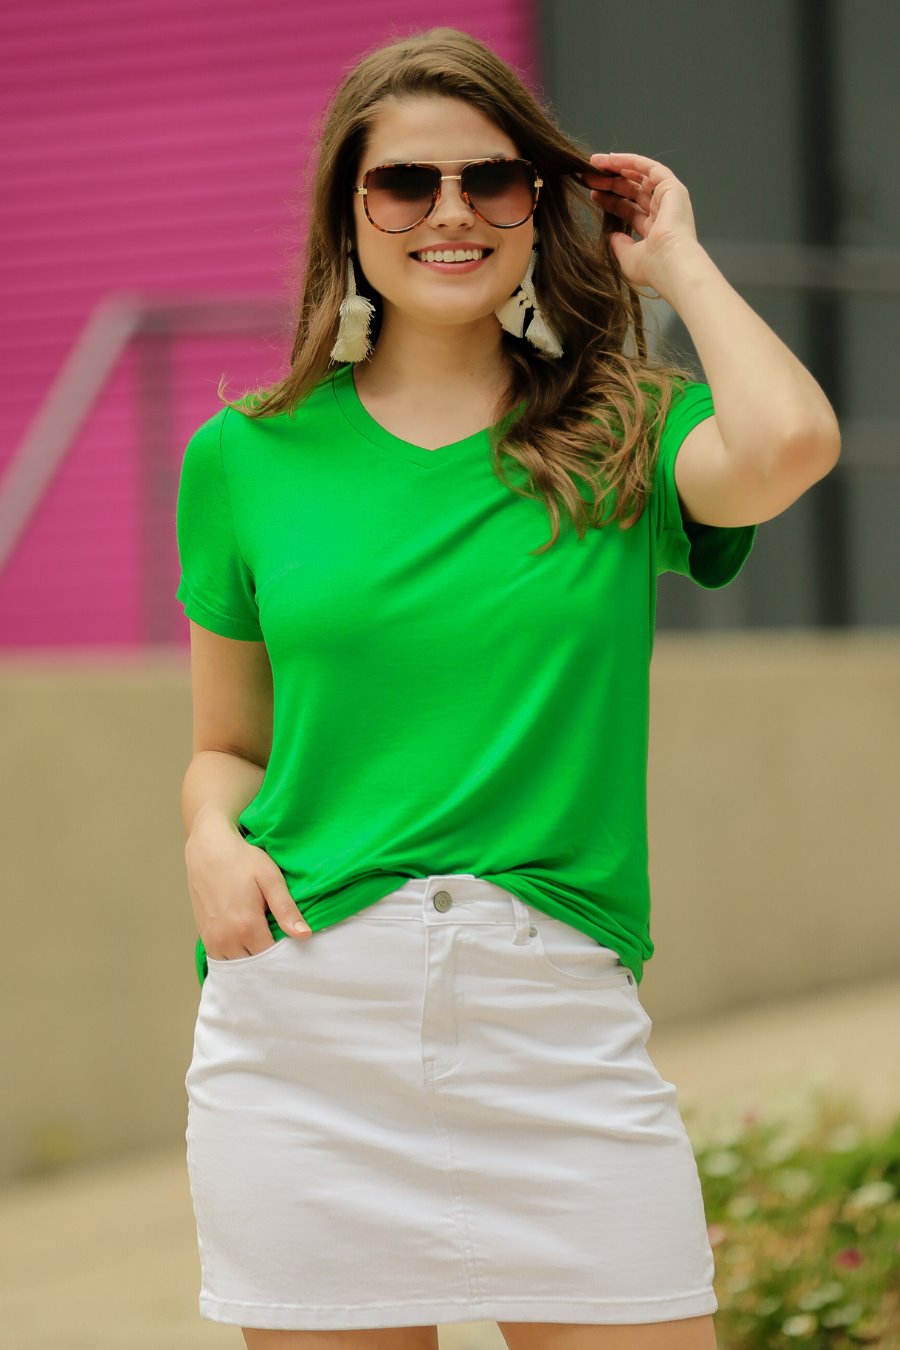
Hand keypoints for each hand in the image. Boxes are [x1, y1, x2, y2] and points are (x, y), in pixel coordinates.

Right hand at [185, 813, 311, 958]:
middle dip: (269, 963)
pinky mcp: (204, 935)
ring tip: (266, 947)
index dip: (285, 957)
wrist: (208, 849)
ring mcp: (212, 939)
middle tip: (283, 952)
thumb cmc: (242, 860)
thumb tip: (304, 935)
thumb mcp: (270, 879)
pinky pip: (221, 958)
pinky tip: (248, 947)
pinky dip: (235, 958)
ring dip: (251, 962)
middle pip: (254, 966)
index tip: (295, 950)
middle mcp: (226, 938)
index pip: (271, 959)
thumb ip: (286, 910)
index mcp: (246, 926)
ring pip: (236, 966)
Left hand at [580, 151, 699, 297]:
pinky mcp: (672, 188)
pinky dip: (631, 161)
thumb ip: (620, 245)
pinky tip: (611, 159)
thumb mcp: (628, 258)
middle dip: (609, 183)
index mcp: (654, 231)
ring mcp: (669, 199)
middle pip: (632, 191)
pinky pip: (650, 168)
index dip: (610, 200)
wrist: (670, 262)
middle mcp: (662, 213)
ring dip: (617, 168)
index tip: (592, 193)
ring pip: (639, 177)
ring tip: (594, 163)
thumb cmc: (652, 267)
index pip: (628, 210)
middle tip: (587, 177)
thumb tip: (613, 236)